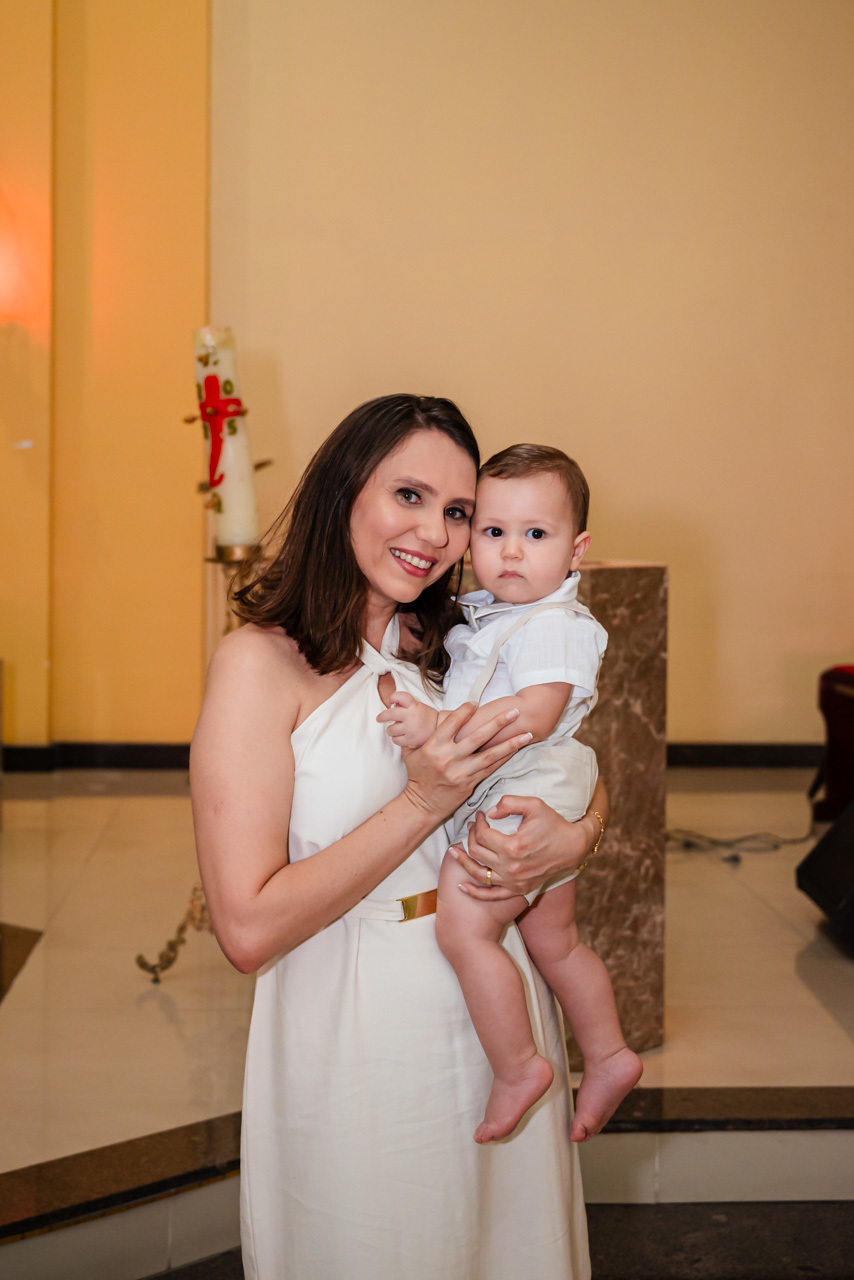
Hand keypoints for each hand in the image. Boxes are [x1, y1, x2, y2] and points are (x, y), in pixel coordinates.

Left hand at [376, 691, 436, 748]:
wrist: (440, 729)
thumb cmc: (427, 717)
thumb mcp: (419, 706)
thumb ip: (406, 705)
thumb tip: (392, 705)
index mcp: (414, 706)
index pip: (400, 696)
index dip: (393, 697)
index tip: (390, 701)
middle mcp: (411, 716)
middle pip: (389, 714)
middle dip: (382, 716)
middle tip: (379, 718)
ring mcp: (410, 729)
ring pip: (390, 730)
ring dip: (391, 730)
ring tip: (397, 729)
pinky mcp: (410, 740)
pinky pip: (395, 740)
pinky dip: (396, 739)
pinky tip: (401, 736)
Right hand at [401, 703, 532, 822]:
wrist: (421, 804)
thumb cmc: (418, 775)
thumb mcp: (411, 752)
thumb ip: (418, 733)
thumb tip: (418, 714)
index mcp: (433, 747)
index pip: (453, 723)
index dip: (465, 711)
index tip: (476, 704)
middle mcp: (449, 758)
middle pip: (478, 737)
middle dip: (498, 723)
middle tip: (514, 711)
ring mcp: (461, 772)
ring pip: (490, 755)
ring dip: (510, 743)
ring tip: (526, 733)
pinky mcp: (470, 784)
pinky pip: (490, 768)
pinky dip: (504, 758)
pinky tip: (515, 750)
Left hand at [450, 784, 606, 899]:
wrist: (573, 847)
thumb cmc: (554, 824)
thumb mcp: (534, 805)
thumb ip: (509, 803)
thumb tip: (490, 812)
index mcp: (513, 846)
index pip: (483, 835)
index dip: (478, 822)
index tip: (480, 815)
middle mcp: (510, 867)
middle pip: (477, 852)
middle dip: (470, 836)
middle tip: (471, 827)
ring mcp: (514, 881)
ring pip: (478, 874)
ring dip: (463, 863)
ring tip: (453, 852)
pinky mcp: (518, 889)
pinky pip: (492, 896)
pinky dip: (475, 893)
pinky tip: (461, 887)